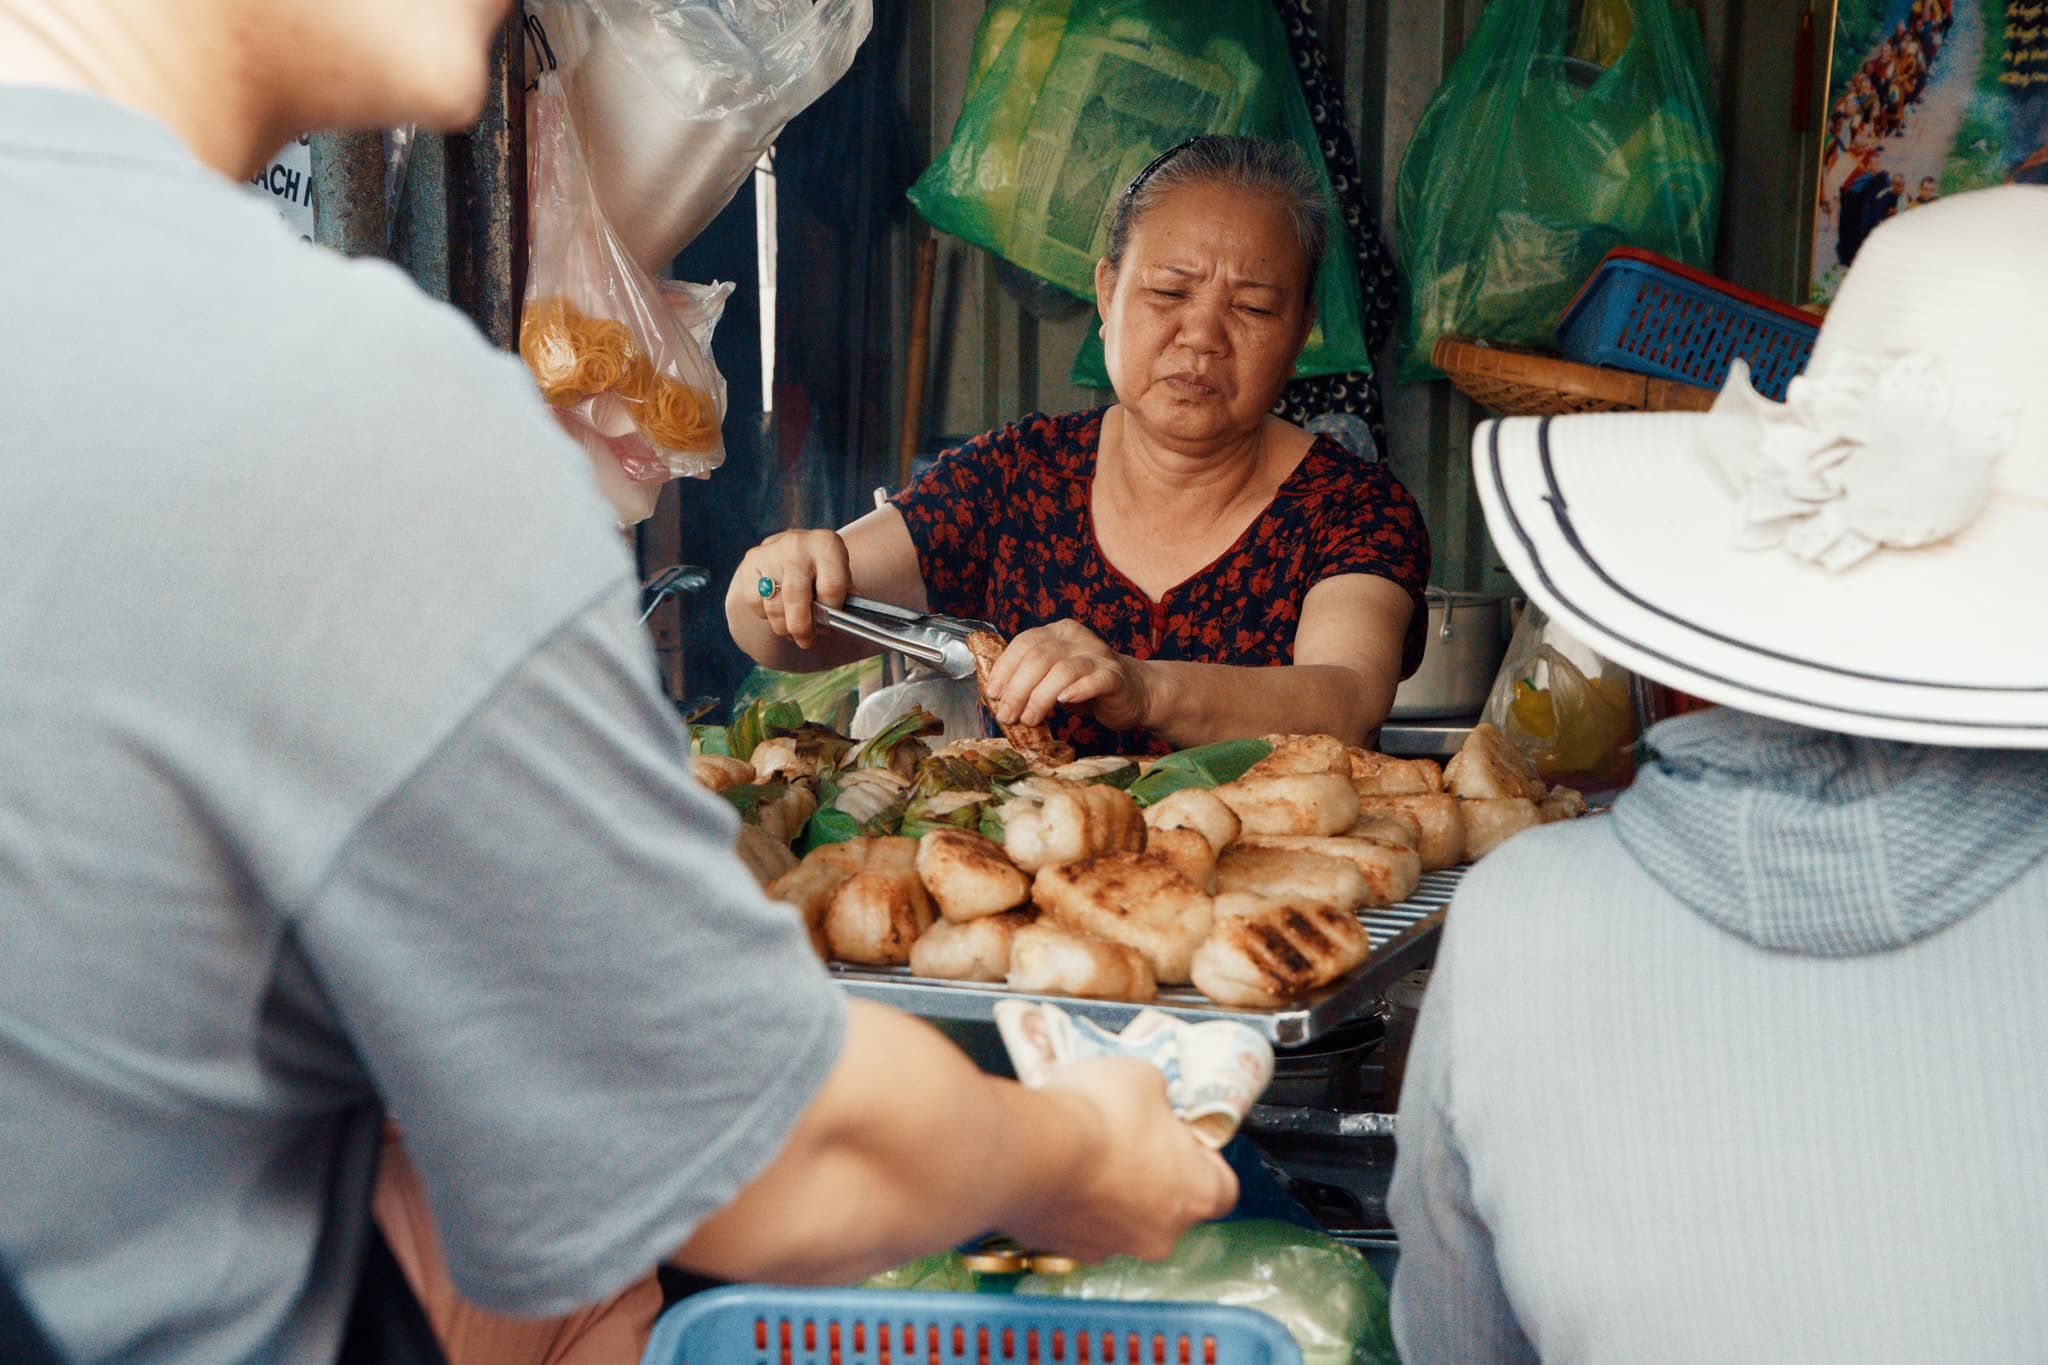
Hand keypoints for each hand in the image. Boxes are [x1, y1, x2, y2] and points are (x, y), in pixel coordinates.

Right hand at [734, 529, 851, 649]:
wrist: (795, 548)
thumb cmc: (822, 568)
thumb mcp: (840, 574)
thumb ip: (845, 596)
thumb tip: (843, 618)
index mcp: (826, 544)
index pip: (831, 586)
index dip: (831, 611)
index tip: (828, 624)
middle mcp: (797, 544)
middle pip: (796, 596)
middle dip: (800, 626)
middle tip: (805, 641)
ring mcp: (772, 552)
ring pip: (774, 604)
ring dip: (783, 626)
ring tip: (792, 631)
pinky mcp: (752, 561)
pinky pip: (755, 601)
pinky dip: (765, 614)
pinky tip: (777, 611)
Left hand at [986, 620, 1151, 731]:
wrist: (1135, 692)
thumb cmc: (1086, 685)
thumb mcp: (1053, 676)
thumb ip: (1030, 678)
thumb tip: (996, 698)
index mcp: (1058, 632)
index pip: (1024, 643)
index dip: (1005, 668)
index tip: (993, 693)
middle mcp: (1077, 638)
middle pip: (1040, 658)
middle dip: (1017, 690)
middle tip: (1007, 716)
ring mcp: (1098, 655)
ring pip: (1062, 671)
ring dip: (1040, 698)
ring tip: (1029, 719)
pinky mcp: (1115, 676)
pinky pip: (1094, 680)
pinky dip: (1077, 691)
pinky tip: (1063, 702)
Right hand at [1003, 1057, 1237, 1262]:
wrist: (1029, 1149)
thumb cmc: (1096, 1115)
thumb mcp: (1144, 1075)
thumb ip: (1158, 1094)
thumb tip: (1151, 1095)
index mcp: (1198, 1192)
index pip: (1222, 1185)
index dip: (1202, 1156)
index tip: (1181, 1133)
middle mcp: (1160, 1233)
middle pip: (1169, 1204)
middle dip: (1151, 1171)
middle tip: (1128, 1135)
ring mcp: (1110, 1246)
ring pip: (1121, 1217)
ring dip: (1108, 1188)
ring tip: (1084, 1146)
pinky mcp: (1065, 1247)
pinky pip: (1078, 1222)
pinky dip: (1071, 1199)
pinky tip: (1057, 1166)